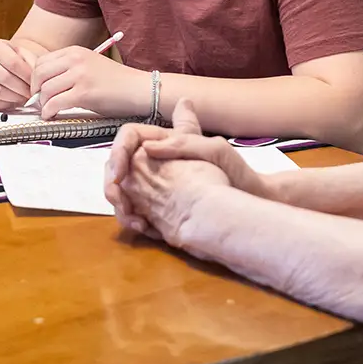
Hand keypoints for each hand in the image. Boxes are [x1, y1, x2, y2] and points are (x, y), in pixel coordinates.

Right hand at [0, 38, 45, 108]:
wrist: (4, 65)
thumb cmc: (16, 60)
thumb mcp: (26, 55)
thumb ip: (32, 64)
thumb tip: (35, 81)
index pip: (13, 63)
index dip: (27, 76)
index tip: (36, 84)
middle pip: (4, 77)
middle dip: (21, 89)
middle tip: (31, 94)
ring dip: (13, 97)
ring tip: (23, 98)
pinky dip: (2, 104)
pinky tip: (10, 101)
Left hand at [29, 45, 146, 117]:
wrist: (140, 89)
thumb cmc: (117, 83)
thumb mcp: (90, 66)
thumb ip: (69, 70)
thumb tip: (45, 85)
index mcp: (75, 51)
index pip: (41, 62)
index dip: (35, 79)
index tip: (38, 90)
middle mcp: (75, 60)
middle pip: (39, 74)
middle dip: (35, 91)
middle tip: (39, 103)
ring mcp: (80, 75)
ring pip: (45, 90)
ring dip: (42, 104)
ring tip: (48, 111)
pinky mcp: (84, 93)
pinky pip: (55, 103)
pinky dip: (49, 112)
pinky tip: (52, 116)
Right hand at [112, 140, 234, 245]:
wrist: (249, 202)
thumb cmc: (237, 173)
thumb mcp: (215, 151)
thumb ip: (184, 141)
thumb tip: (147, 146)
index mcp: (168, 140)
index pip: (129, 136)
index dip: (119, 151)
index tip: (122, 174)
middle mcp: (157, 159)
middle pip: (119, 164)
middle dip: (113, 182)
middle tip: (119, 200)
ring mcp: (155, 183)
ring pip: (122, 188)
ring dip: (119, 202)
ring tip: (131, 217)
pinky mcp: (157, 205)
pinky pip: (133, 209)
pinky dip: (131, 217)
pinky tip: (141, 226)